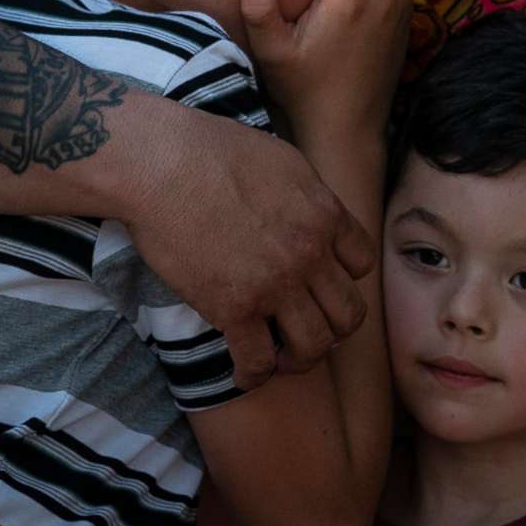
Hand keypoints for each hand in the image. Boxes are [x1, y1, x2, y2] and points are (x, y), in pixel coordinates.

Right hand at [121, 108, 373, 387]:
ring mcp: (275, 285)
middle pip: (349, 314)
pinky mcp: (234, 309)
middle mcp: (310, 254)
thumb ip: (308, 194)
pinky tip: (245, 375)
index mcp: (325, 215)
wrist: (164, 164)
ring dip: (301, 359)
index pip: (362, 264)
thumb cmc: (214, 150)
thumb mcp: (284, 160)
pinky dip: (255, 374)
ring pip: (314, 346)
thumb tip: (312, 210)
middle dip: (333, 329)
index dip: (344, 280)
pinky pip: (259, 360)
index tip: (322, 286)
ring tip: (282, 358)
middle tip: (308, 330)